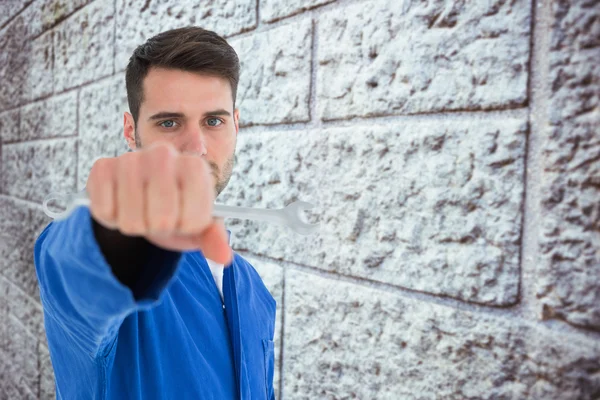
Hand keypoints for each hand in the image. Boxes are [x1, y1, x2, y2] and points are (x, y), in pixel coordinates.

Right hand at [86, 142, 231, 264]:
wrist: (144, 197)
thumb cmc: (177, 211)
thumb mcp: (199, 225)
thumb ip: (214, 239)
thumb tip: (224, 257)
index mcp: (195, 166)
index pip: (193, 220)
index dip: (185, 228)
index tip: (183, 217)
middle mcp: (164, 154)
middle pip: (161, 220)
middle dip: (160, 228)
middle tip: (159, 216)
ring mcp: (132, 158)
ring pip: (131, 220)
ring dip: (135, 225)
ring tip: (141, 210)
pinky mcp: (102, 167)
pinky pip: (105, 212)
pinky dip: (112, 218)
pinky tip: (120, 204)